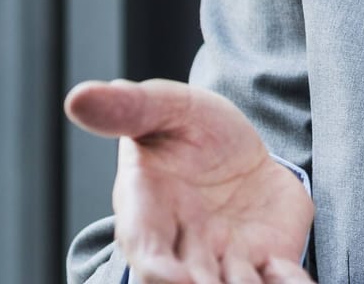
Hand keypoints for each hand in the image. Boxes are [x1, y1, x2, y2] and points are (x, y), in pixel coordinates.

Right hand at [65, 79, 315, 283]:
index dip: (160, 274)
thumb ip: (129, 108)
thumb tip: (77, 98)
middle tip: (221, 277)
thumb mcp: (165, 107)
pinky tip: (286, 271)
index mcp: (148, 217)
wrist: (240, 147)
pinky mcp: (267, 262)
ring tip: (255, 270)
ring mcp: (225, 262)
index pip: (146, 259)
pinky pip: (279, 283)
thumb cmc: (188, 129)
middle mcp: (184, 250)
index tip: (181, 278)